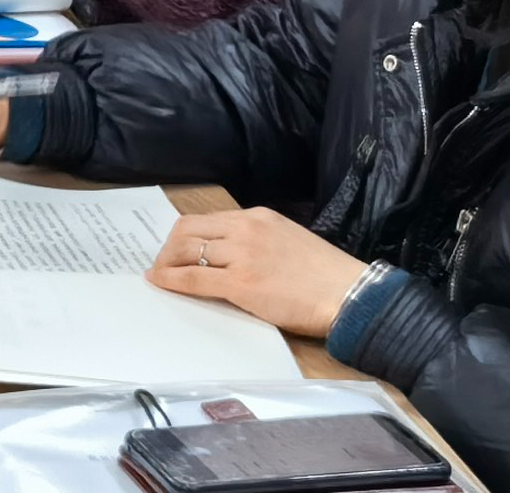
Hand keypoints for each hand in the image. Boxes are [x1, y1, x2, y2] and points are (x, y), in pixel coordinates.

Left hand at [149, 207, 369, 338]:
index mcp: (259, 217)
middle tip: (163, 263)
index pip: (207, 219)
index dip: (184, 235)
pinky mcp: (240, 283)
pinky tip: (161, 283)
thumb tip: (230, 255)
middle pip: (188, 229)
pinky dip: (171, 280)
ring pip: (186, 249)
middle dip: (169, 247)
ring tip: (161, 275)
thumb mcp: (287, 240)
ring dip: (166, 262)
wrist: (348, 294)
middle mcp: (246, 229)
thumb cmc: (324, 275)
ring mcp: (242, 254)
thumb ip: (257, 241)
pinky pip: (193, 277)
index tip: (175, 248)